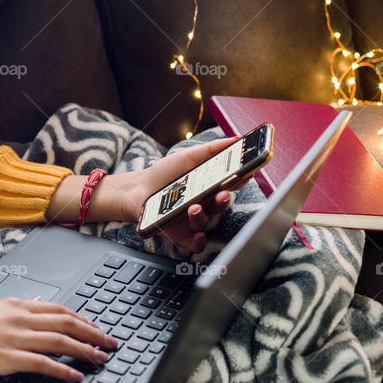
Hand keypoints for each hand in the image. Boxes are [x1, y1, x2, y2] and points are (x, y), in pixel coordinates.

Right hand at [0, 298, 118, 381]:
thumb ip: (16, 309)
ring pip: (59, 342)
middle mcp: (18, 318)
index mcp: (15, 305)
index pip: (59, 309)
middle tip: (110, 343)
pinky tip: (75, 376)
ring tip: (101, 360)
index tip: (97, 329)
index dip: (83, 319)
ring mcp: (12, 338)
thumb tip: (37, 306)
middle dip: (92, 334)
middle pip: (66, 323)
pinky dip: (63, 369)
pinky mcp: (5, 358)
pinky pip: (42, 363)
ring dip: (85, 351)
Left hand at [104, 136, 243, 252]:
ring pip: (207, 222)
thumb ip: (212, 150)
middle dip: (224, 200)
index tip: (245, 174)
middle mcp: (206, 203)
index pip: (231, 184)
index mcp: (210, 185)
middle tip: (222, 193)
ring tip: (194, 207)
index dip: (240, 180)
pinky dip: (198, 241)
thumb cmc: (164, 173)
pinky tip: (197, 235)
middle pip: (222, 204)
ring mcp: (193, 220)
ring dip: (203, 215)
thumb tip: (237, 139)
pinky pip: (195, 243)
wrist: (137, 188)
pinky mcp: (181, 234)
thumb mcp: (188, 157)